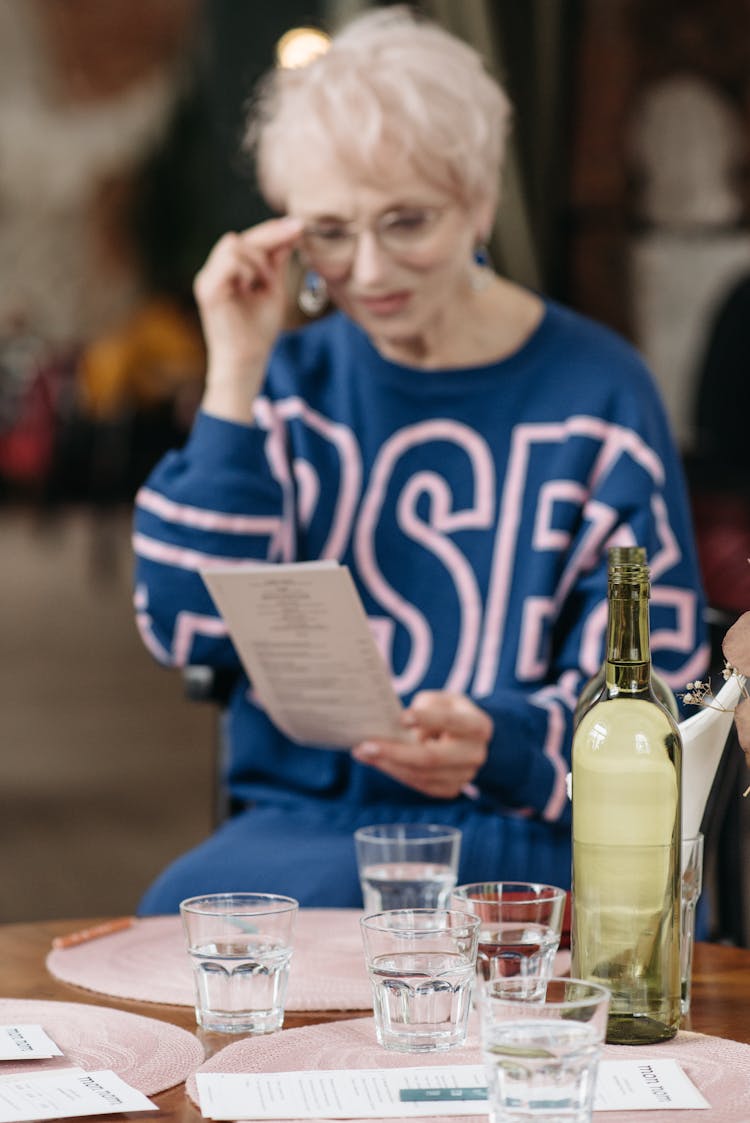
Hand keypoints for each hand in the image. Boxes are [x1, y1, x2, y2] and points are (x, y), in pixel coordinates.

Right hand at [194, 216, 302, 417]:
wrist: (247, 361)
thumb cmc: (259, 331)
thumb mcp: (273, 289)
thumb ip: (275, 262)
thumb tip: (289, 233)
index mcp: (228, 271)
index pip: (249, 241)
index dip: (273, 230)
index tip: (300, 225)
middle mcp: (214, 271)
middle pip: (241, 238)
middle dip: (270, 239)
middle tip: (294, 241)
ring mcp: (208, 279)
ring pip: (235, 245)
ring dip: (257, 262)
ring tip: (263, 284)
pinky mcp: (208, 289)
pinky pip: (231, 261)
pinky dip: (248, 270)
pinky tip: (252, 287)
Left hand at [352, 691, 492, 798]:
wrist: (470, 740)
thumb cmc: (450, 712)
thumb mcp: (442, 700)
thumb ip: (424, 709)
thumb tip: (395, 729)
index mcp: (478, 725)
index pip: (450, 721)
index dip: (426, 719)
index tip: (401, 717)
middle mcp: (475, 754)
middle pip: (432, 758)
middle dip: (395, 753)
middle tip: (365, 746)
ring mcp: (465, 776)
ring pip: (421, 775)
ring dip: (388, 765)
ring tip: (362, 753)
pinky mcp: (451, 789)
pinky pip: (419, 784)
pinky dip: (396, 772)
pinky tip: (377, 761)